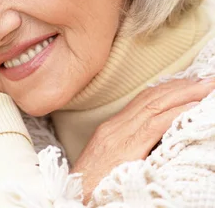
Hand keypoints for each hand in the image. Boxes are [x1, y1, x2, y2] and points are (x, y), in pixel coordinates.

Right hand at [72, 78, 214, 202]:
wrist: (73, 196)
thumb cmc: (92, 187)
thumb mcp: (112, 163)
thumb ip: (130, 149)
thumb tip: (157, 145)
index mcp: (112, 129)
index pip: (143, 100)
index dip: (168, 89)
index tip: (190, 83)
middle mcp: (115, 127)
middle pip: (152, 97)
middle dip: (181, 86)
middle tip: (206, 79)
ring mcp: (118, 135)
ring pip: (155, 105)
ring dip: (185, 94)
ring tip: (206, 87)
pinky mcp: (125, 147)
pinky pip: (156, 124)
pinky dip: (177, 112)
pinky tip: (194, 107)